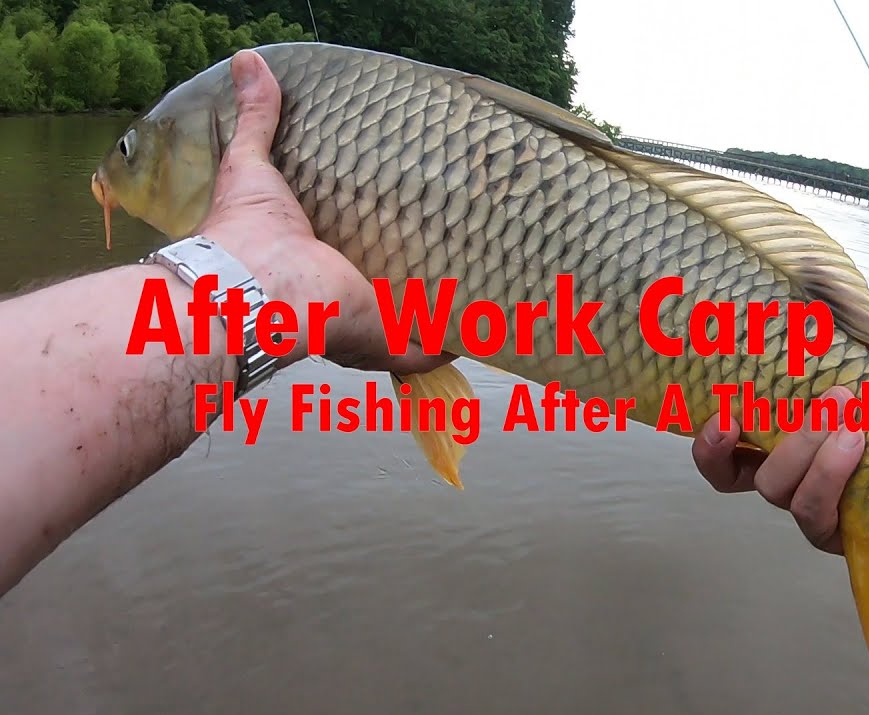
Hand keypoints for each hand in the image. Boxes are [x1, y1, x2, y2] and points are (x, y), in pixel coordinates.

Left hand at [195, 49, 450, 377]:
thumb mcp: (253, 165)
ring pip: (407, 324)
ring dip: (435, 312)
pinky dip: (448, 344)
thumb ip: (258, 119)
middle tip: (446, 247)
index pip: (344, 258)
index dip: (367, 246)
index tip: (396, 225)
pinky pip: (423, 350)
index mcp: (308, 266)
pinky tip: (474, 332)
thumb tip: (250, 63)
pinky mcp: (385, 338)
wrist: (254, 285)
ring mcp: (361, 326)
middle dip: (409, 280)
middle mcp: (335, 303)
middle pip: (380, 295)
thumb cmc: (248, 232)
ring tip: (471, 284)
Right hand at [691, 303, 868, 554]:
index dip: (710, 440)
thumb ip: (843, 310)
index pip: (729, 448)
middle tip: (771, 409)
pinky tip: (854, 443)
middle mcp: (798, 472)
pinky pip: (813, 515)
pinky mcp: (847, 533)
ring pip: (777, 490)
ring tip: (845, 411)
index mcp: (791, 432)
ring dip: (804, 447)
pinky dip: (827, 475)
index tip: (720, 413)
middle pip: (736, 476)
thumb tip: (808, 266)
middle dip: (742, 443)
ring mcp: (820, 505)